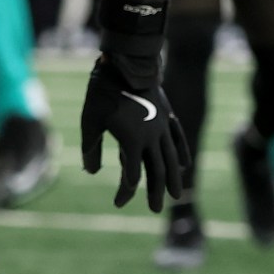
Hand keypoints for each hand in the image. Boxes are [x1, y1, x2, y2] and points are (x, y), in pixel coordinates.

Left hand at [79, 0, 191, 209]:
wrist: (126, 64)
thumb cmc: (103, 93)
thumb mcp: (89, 122)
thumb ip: (91, 149)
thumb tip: (93, 171)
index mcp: (132, 142)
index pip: (132, 176)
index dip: (126, 192)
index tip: (118, 202)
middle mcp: (151, 138)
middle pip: (158, 171)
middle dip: (157, 192)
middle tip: (157, 210)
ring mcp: (162, 126)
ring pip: (172, 158)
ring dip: (175, 178)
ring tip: (178, 194)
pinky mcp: (166, 115)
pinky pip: (177, 138)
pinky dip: (181, 152)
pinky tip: (184, 164)